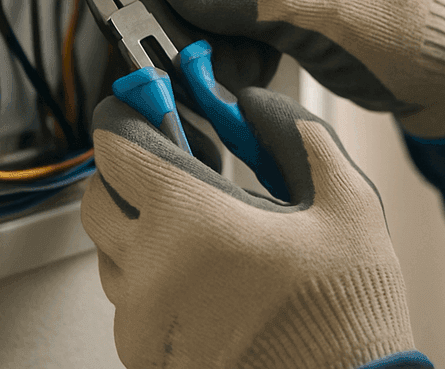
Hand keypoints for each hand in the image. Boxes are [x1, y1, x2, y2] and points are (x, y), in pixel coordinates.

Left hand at [82, 87, 428, 368]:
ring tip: (203, 227)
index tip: (141, 102)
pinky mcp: (147, 359)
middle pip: (98, 197)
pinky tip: (205, 275)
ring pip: (109, 253)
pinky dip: (152, 279)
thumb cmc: (346, 314)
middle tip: (176, 164)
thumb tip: (254, 104)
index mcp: (193, 224)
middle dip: (129, 172)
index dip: (127, 114)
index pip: (117, 146)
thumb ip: (294, 134)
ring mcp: (144, 324)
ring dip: (140, 228)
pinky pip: (128, 303)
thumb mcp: (345, 202)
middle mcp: (152, 275)